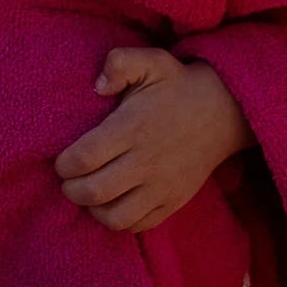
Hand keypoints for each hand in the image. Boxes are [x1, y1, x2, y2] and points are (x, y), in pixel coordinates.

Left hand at [54, 47, 253, 232]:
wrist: (224, 111)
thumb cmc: (177, 85)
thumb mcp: (150, 61)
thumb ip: (119, 63)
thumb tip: (97, 86)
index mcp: (133, 128)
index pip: (85, 157)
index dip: (64, 164)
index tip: (61, 161)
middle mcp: (147, 161)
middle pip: (94, 192)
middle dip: (70, 189)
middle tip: (68, 180)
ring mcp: (162, 186)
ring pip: (115, 217)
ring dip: (93, 209)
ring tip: (90, 194)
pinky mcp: (174, 201)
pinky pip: (138, 225)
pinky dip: (118, 220)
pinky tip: (113, 202)